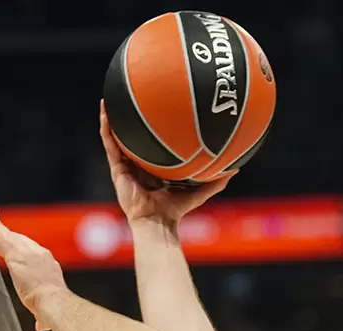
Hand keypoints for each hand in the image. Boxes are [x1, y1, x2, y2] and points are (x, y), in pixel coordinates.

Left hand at [0, 212, 65, 330]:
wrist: (54, 301)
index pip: (33, 252)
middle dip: (10, 233)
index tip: (16, 246)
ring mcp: (27, 253)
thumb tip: (41, 327)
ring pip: (9, 237)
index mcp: (49, 265)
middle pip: (21, 239)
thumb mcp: (47, 311)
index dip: (24, 248)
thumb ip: (42, 318)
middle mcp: (39, 254)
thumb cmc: (53, 308)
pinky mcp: (15, 256)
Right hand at [99, 101, 231, 224]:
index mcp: (153, 169)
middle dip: (130, 121)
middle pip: (132, 139)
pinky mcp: (117, 169)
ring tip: (111, 97)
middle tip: (132, 99)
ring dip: (113, 118)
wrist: (157, 221)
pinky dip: (107, 127)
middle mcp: (137, 165)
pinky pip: (110, 144)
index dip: (152, 131)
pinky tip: (106, 110)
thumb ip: (216, 181)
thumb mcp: (199, 191)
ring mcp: (125, 166)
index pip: (151, 147)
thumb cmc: (176, 210)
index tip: (156, 111)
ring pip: (116, 137)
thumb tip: (236, 170)